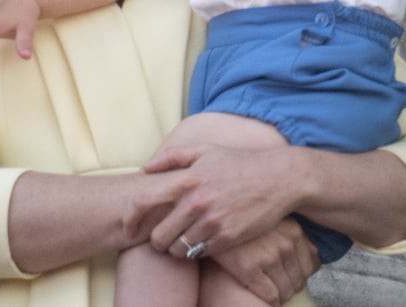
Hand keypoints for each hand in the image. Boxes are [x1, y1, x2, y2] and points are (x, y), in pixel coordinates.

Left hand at [128, 142, 301, 254]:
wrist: (277, 179)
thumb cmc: (238, 163)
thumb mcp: (206, 150)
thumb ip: (173, 155)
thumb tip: (145, 166)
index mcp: (187, 178)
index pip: (142, 200)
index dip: (130, 217)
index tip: (129, 227)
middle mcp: (196, 202)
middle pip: (158, 235)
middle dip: (157, 239)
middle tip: (164, 235)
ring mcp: (211, 223)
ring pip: (177, 249)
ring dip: (176, 247)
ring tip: (184, 237)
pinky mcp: (226, 239)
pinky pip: (198, 254)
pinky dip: (196, 251)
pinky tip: (203, 239)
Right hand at [209, 220, 319, 305]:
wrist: (214, 217)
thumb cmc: (245, 218)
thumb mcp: (274, 217)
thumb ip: (294, 232)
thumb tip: (315, 252)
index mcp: (294, 230)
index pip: (312, 264)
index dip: (302, 273)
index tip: (291, 273)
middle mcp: (285, 243)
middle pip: (299, 280)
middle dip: (290, 285)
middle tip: (278, 282)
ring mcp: (268, 256)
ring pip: (286, 292)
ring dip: (280, 295)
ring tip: (269, 287)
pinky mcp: (250, 269)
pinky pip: (271, 297)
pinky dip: (268, 299)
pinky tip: (260, 291)